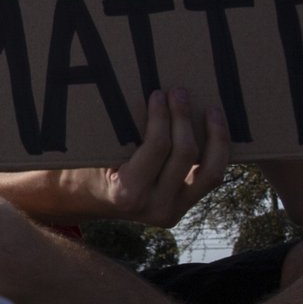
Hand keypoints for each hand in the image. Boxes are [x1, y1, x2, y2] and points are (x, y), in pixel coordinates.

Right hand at [95, 89, 230, 227]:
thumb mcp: (96, 154)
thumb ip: (124, 137)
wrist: (86, 202)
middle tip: (180, 93)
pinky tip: (215, 132)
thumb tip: (152, 98)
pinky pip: (210, 178)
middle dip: (184, 119)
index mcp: (128, 193)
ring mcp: (173, 210)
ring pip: (210, 172)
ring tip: (213, 110)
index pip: (156, 148)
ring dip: (215, 138)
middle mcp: (155, 206)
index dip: (161, 117)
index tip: (158, 93)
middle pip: (184, 156)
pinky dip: (216, 153)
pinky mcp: (183, 208)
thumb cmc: (86, 169)